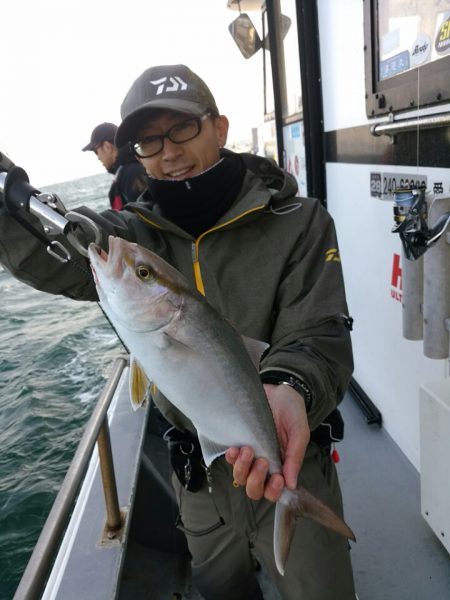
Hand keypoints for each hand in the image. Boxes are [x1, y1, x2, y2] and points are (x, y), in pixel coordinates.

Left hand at [225, 383, 309, 501]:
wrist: (278, 389)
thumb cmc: (292, 411)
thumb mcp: (300, 432)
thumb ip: (295, 457)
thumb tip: (292, 484)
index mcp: (282, 466)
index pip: (274, 491)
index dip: (273, 491)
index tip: (277, 478)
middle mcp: (265, 465)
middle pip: (254, 489)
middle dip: (255, 481)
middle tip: (262, 461)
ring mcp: (250, 455)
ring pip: (240, 477)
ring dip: (242, 469)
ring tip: (248, 450)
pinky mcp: (239, 442)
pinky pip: (230, 459)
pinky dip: (231, 458)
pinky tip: (235, 448)